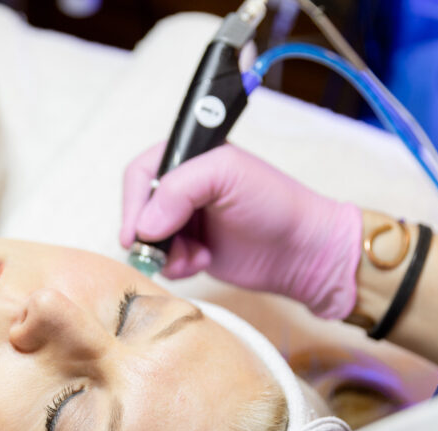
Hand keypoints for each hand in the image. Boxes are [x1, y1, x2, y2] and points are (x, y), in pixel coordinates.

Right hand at [120, 143, 362, 318]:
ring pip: (148, 240)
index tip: (138, 232)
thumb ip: (178, 188)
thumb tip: (144, 226)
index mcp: (190, 156)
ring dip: (165, 253)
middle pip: (139, 209)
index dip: (134, 202)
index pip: (140, 173)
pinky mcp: (192, 249)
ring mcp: (186, 219)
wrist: (302, 251)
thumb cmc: (275, 203)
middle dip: (149, 233)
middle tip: (162, 250)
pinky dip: (177, 266)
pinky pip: (164, 260)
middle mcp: (184, 187)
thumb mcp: (226, 175)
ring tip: (193, 258)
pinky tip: (201, 263)